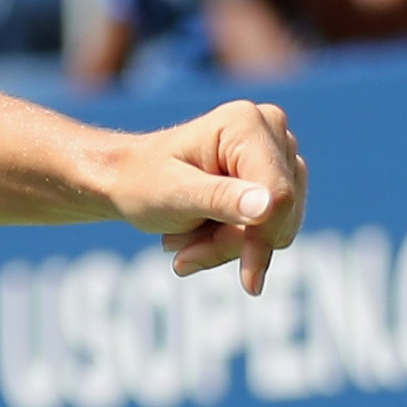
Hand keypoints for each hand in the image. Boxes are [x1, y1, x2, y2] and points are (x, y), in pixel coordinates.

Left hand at [104, 101, 307, 292]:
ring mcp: (278, 153)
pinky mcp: (279, 176)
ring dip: (229, 245)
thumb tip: (268, 205)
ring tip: (184, 240)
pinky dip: (235, 242)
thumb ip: (219, 199)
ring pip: (278, 225)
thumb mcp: (173, 194)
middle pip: (280, 212)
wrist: (127, 180)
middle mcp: (270, 131)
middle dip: (234, 243)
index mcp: (245, 124)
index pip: (278, 194)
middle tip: (182, 253)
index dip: (263, 239)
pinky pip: (274, 227)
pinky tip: (199, 234)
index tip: (249, 282)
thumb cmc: (141, 183)